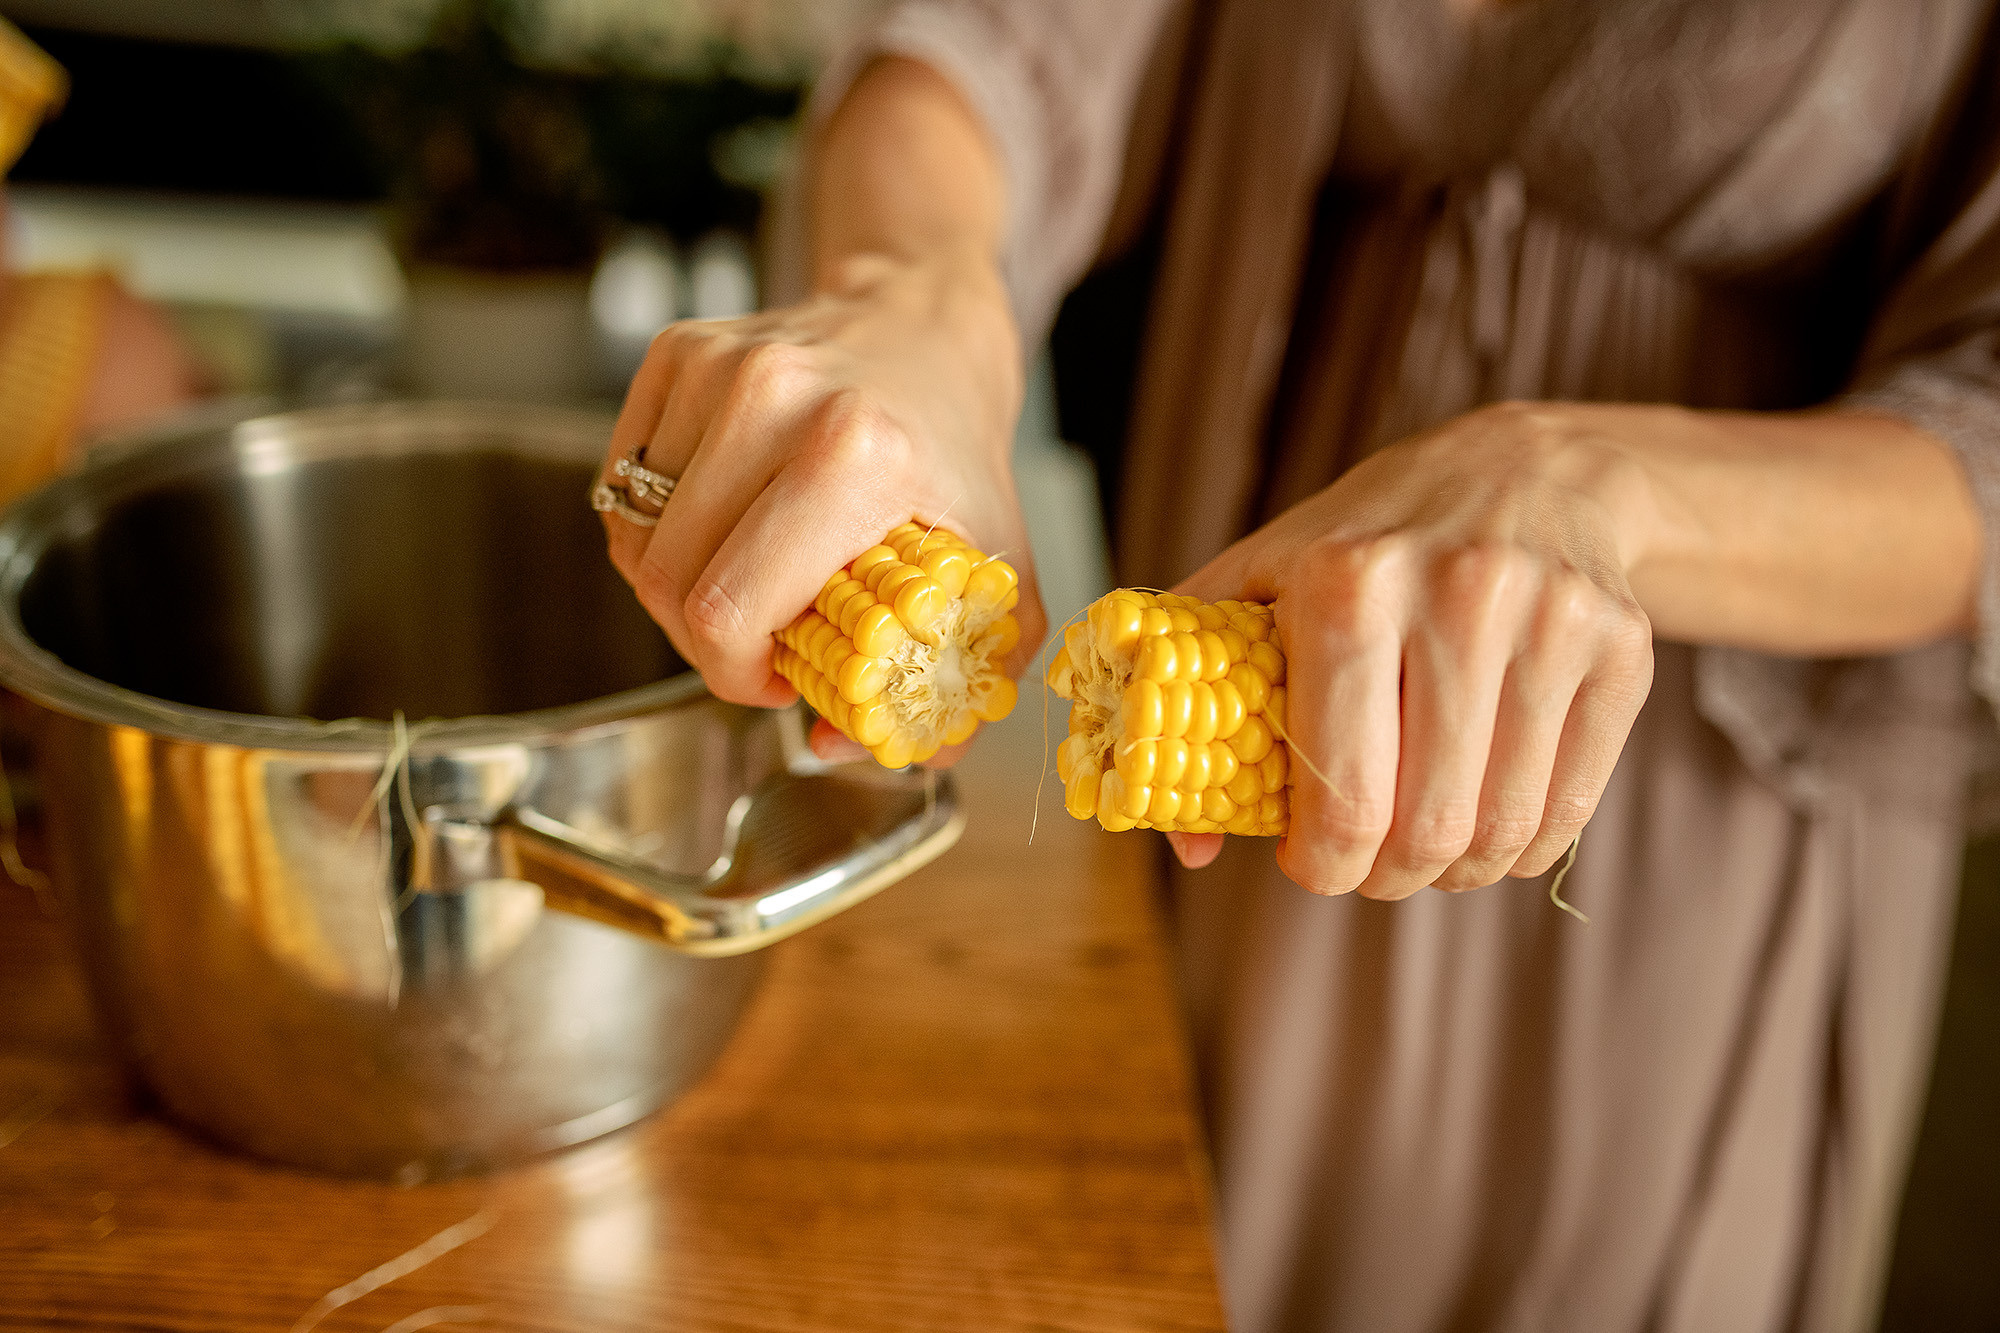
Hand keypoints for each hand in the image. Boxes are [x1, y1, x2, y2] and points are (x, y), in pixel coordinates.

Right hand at [599, 250, 1044, 759]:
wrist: (926, 326)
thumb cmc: (954, 454)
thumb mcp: (997, 575)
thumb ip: (952, 682)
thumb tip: (836, 743)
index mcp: (855, 455)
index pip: (726, 610)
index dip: (736, 671)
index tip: (779, 673)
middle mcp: (775, 397)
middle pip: (667, 580)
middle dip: (707, 640)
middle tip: (762, 639)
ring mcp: (717, 365)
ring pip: (635, 535)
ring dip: (679, 585)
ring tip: (744, 581)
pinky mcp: (678, 350)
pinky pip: (624, 482)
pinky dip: (659, 527)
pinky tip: (719, 526)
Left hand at [1170, 402, 1655, 897]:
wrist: (1523, 470)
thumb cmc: (1368, 539)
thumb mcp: (1261, 581)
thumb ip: (1190, 692)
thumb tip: (1189, 846)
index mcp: (1349, 583)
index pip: (1343, 793)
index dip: (1322, 863)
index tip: (1311, 862)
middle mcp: (1457, 595)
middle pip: (1428, 827)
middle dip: (1387, 877)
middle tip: (1369, 869)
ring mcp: (1551, 621)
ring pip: (1503, 828)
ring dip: (1457, 871)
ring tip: (1427, 853)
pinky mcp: (1623, 648)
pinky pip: (1571, 806)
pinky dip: (1524, 847)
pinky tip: (1491, 830)